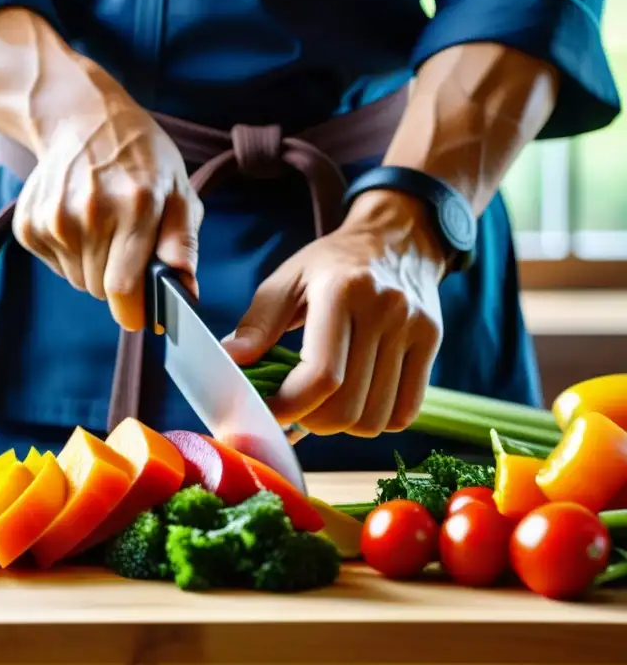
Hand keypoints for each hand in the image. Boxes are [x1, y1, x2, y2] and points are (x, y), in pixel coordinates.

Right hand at [13, 77, 202, 331]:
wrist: (83, 120)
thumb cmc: (141, 159)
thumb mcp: (178, 190)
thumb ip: (183, 243)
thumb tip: (187, 291)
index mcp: (134, 206)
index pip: (123, 287)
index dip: (133, 311)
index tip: (140, 318)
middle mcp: (89, 213)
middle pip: (101, 290)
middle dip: (118, 282)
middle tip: (126, 248)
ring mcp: (53, 219)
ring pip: (78, 281)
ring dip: (94, 268)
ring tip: (103, 229)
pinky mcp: (29, 225)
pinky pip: (57, 268)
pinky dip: (71, 256)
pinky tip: (79, 222)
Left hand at [222, 191, 447, 436]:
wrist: (396, 238)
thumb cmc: (331, 263)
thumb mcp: (287, 279)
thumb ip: (257, 323)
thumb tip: (231, 360)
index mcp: (341, 290)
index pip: (320, 376)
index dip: (288, 407)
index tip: (268, 411)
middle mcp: (384, 309)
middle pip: (347, 406)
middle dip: (311, 421)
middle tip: (295, 408)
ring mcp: (414, 327)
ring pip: (375, 419)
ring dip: (343, 425)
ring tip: (325, 403)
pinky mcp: (432, 343)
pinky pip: (404, 413)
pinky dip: (375, 420)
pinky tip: (357, 399)